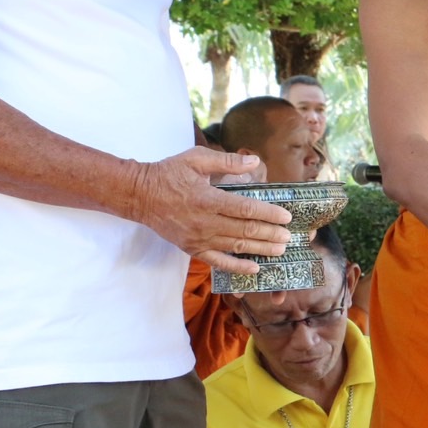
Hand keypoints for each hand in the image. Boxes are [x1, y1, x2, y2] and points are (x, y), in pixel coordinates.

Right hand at [126, 147, 291, 274]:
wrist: (139, 195)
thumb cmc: (168, 173)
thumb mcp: (196, 159)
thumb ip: (226, 162)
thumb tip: (254, 161)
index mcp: (208, 199)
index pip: (246, 209)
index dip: (268, 214)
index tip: (286, 217)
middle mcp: (205, 222)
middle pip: (245, 230)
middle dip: (270, 234)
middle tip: (288, 237)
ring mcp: (199, 238)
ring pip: (235, 246)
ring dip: (260, 249)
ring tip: (279, 251)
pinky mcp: (192, 248)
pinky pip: (218, 261)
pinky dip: (237, 266)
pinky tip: (254, 269)